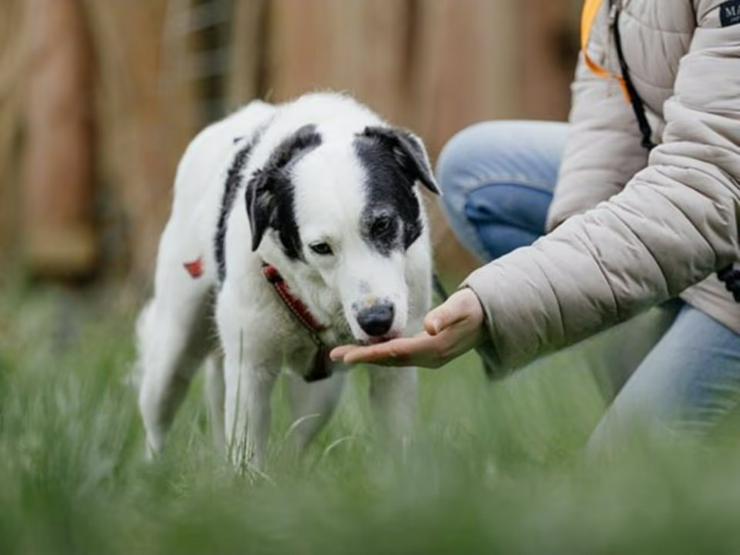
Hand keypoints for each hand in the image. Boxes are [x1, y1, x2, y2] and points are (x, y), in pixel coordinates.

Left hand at [330, 288, 485, 367]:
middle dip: (362, 358)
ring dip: (369, 357)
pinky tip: (368, 350)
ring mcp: (429, 358)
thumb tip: (430, 326)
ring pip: (393, 360)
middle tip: (335, 355)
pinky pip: (400, 357)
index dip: (370, 354)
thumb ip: (446, 314)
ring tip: (344, 354)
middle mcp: (429, 358)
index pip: (395, 352)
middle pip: (390, 360)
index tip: (348, 356)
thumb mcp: (463, 306)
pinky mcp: (428, 354)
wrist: (491, 318)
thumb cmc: (474, 307)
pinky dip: (382, 354)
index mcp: (434, 347)